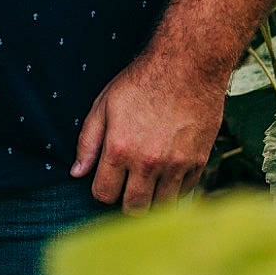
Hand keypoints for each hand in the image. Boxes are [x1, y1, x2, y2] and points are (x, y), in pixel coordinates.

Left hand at [70, 50, 225, 210]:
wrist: (189, 64)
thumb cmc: (143, 81)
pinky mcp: (198, 162)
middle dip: (127, 204)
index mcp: (119, 149)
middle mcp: (147, 163)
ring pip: (161, 207)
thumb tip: (76, 173)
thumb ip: (88, 141)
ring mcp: (176, 165)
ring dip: (152, 200)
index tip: (107, 182)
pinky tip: (169, 173)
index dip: (102, 192)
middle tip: (128, 188)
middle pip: (134, 209)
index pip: (104, 195)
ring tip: (148, 183)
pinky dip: (175, 189)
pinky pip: (185, 193)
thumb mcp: (105, 104)